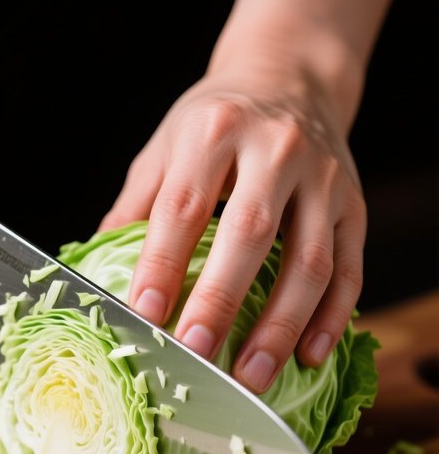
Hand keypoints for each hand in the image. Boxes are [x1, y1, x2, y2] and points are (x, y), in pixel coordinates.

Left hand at [100, 69, 365, 392]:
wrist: (292, 76)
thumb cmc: (216, 120)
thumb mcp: (165, 147)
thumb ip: (134, 207)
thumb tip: (98, 275)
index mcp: (214, 132)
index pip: (183, 207)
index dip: (162, 264)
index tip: (144, 315)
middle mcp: (275, 149)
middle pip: (250, 234)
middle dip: (221, 301)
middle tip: (196, 354)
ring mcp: (323, 178)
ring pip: (310, 260)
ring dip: (282, 326)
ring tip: (252, 376)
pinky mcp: (354, 204)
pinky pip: (349, 267)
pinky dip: (332, 317)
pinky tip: (309, 355)